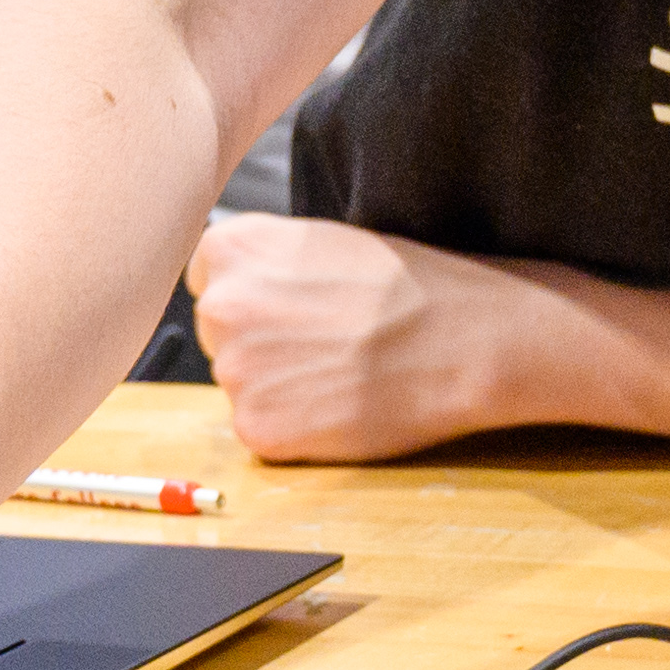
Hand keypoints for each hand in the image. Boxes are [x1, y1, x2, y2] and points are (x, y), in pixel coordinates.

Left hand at [187, 212, 546, 459]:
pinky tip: (338, 404)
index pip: (206, 279)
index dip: (253, 296)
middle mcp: (219, 306)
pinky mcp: (258, 428)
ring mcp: (235, 371)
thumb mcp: (320, 241)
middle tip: (325, 343)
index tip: (292, 306)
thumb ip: (266, 261)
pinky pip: (261, 429)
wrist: (463, 338)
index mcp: (230, 248)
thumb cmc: (408, 284)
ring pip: (241, 383)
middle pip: (218, 335)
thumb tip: (236, 286)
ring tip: (340, 371)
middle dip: (260, 342)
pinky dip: (294, 426)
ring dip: (277, 385)